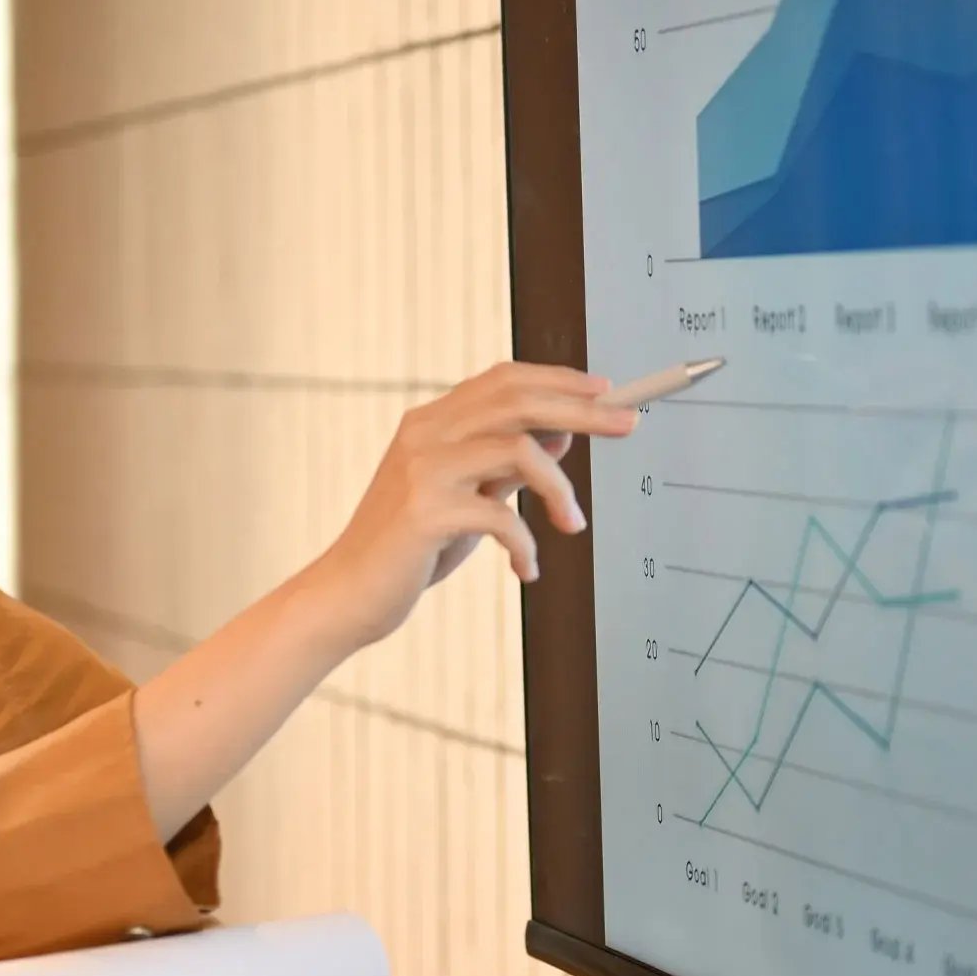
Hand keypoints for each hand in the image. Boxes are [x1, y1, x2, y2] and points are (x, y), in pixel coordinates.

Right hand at [303, 359, 637, 649]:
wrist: (347, 594)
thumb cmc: (408, 549)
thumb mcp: (466, 497)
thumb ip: (504, 465)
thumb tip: (562, 433)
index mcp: (430, 423)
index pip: (504, 381)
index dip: (559, 381)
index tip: (607, 392)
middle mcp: (424, 434)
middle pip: (519, 400)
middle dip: (583, 410)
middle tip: (629, 424)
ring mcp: (423, 470)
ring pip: (518, 450)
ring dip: (560, 488)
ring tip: (573, 524)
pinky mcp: (425, 512)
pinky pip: (502, 516)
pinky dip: (526, 545)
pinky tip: (527, 569)